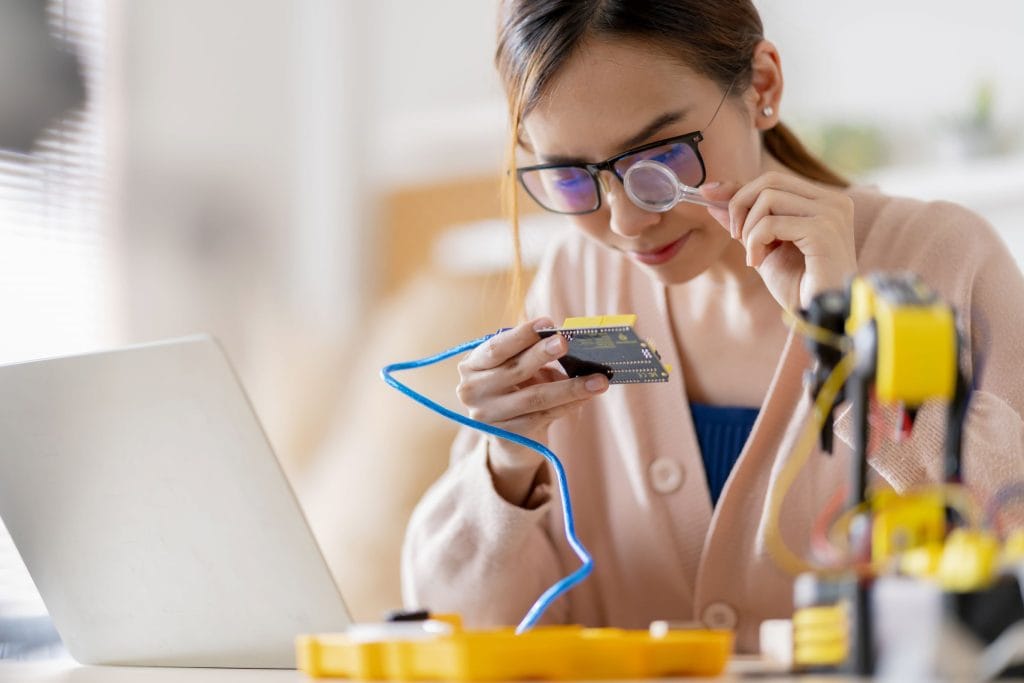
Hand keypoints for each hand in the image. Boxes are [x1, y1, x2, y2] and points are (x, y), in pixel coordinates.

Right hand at [456, 317, 608, 473]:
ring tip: (598, 379)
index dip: (521, 335)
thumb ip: (531, 356)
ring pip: (535, 397)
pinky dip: (569, 404)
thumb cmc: (515, 390)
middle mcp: (472, 391)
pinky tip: (588, 396)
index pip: (496, 348)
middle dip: (542, 354)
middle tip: (566, 342)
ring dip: (570, 387)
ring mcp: (488, 416)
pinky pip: (545, 416)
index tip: (547, 322)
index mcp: (472, 367)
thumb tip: (566, 345)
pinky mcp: (508, 436)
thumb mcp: (516, 370)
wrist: (510, 439)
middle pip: (514, 370)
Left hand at [701, 172, 856, 310]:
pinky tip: (757, 262)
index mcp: (824, 202)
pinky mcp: (823, 231)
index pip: (774, 181)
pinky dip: (755, 242)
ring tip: (753, 256)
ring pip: (768, 198)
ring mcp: (831, 214)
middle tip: (736, 237)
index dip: (738, 186)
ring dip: (749, 230)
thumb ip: (744, 222)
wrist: (819, 316)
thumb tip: (712, 197)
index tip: (707, 194)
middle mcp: (833, 202)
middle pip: (770, 182)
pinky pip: (771, 223)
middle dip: (740, 206)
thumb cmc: (798, 287)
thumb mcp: (764, 249)